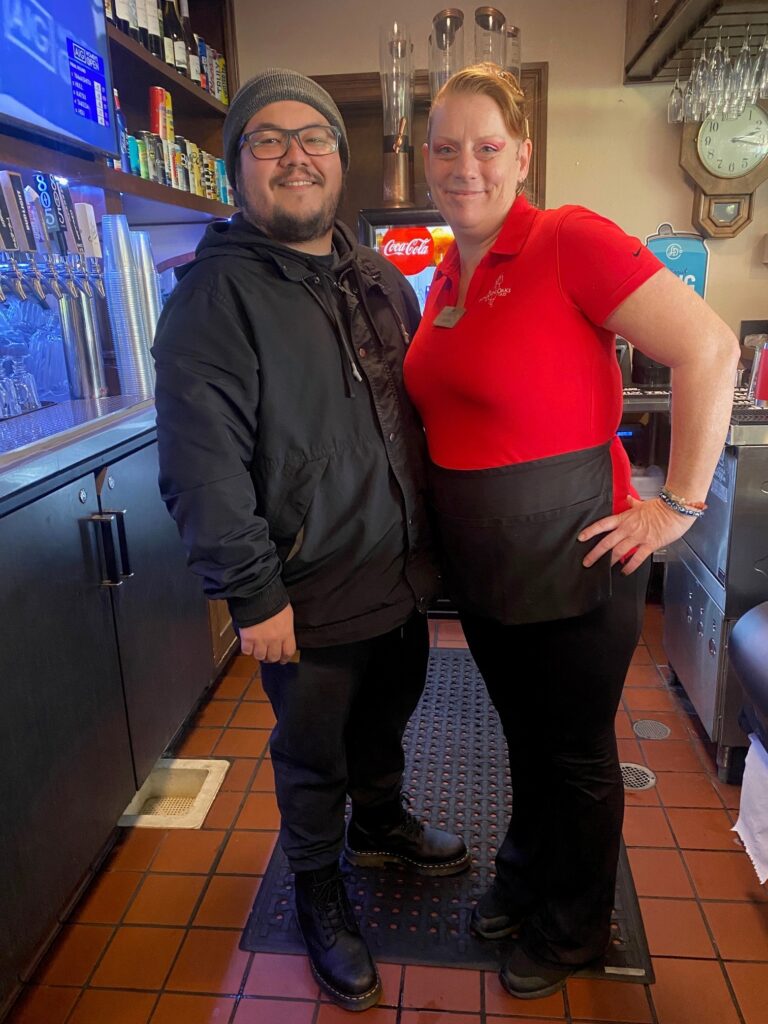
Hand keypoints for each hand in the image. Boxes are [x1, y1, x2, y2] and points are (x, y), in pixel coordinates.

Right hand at [239, 605, 295, 663]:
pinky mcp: (247, 638)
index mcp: (286, 633)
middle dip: (271, 658)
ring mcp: (260, 640)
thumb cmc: (274, 600)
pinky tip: (248, 645)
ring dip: (259, 654)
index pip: (288, 652)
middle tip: (268, 656)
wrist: (258, 595)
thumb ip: (286, 627)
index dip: (285, 657)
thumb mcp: (287, 613)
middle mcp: (274, 640)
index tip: (283, 659)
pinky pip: (247, 651)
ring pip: (260, 656)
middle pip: (273, 657)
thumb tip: (285, 634)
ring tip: (258, 650)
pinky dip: (247, 649)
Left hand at [578, 496, 696, 574]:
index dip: (591, 531)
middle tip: (586, 562)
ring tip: (603, 569)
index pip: (603, 524)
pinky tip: (624, 572)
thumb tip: (628, 498)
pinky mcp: (650, 545)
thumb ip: (633, 503)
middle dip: (595, 553)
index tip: (581, 538)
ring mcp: (638, 537)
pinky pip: (637, 558)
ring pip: (619, 551)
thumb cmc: (661, 506)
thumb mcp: (643, 504)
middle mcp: (628, 528)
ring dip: (610, 562)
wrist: (676, 509)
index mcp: (625, 518)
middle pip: (607, 542)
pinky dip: (630, 566)